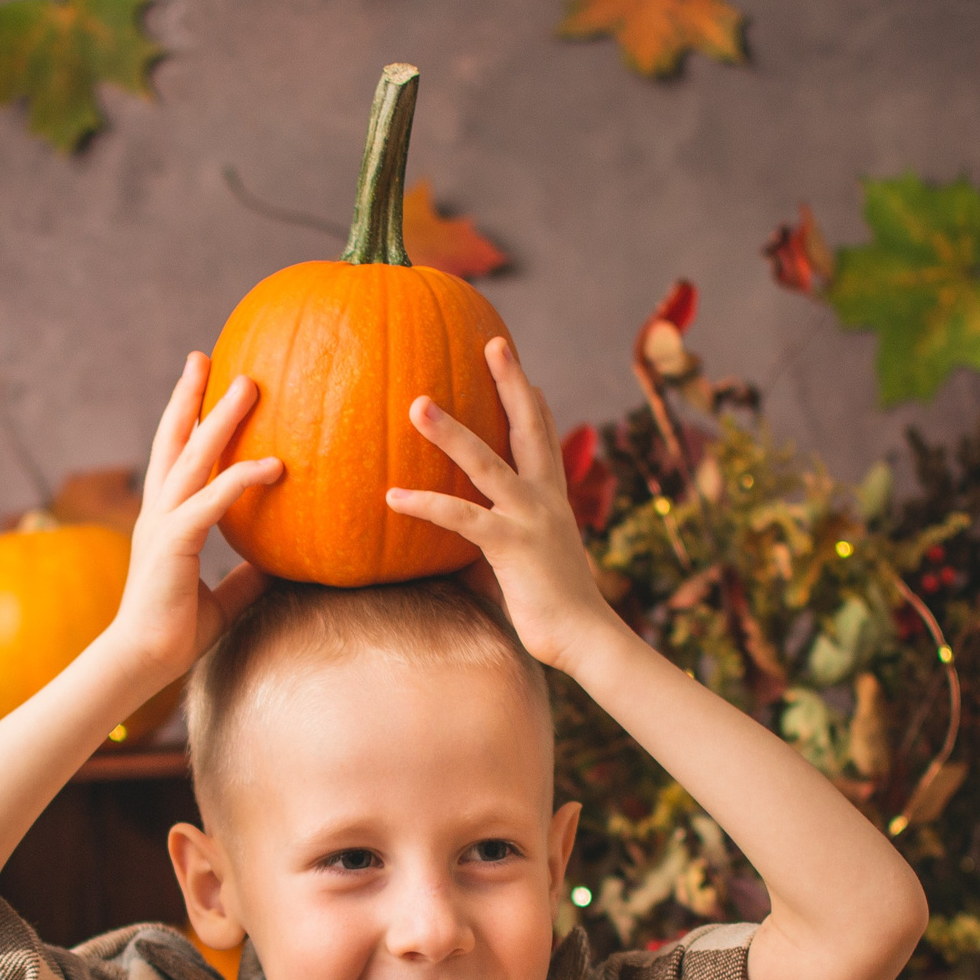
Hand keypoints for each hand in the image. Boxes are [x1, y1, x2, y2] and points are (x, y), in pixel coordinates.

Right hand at [108, 353, 282, 685]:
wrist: (143, 661)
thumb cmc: (176, 632)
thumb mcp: (223, 597)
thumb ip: (247, 576)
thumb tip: (281, 565)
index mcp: (166, 519)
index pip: (174, 456)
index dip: (185, 418)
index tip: (199, 381)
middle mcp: (159, 511)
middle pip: (173, 439)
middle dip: (190, 396)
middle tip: (207, 356)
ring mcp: (163, 523)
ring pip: (191, 457)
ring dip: (218, 418)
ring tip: (247, 383)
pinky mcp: (174, 543)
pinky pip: (211, 502)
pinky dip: (240, 480)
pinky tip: (273, 465)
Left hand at [387, 337, 625, 672]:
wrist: (586, 637)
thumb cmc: (555, 609)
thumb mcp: (529, 566)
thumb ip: (499, 548)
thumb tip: (465, 551)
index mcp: (553, 499)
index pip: (545, 439)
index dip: (536, 402)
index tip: (524, 370)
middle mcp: (546, 497)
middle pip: (528, 426)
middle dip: (511, 382)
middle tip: (495, 342)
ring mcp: (531, 517)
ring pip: (487, 462)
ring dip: (450, 432)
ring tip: (417, 403)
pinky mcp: (512, 545)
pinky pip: (462, 518)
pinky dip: (426, 505)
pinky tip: (393, 496)